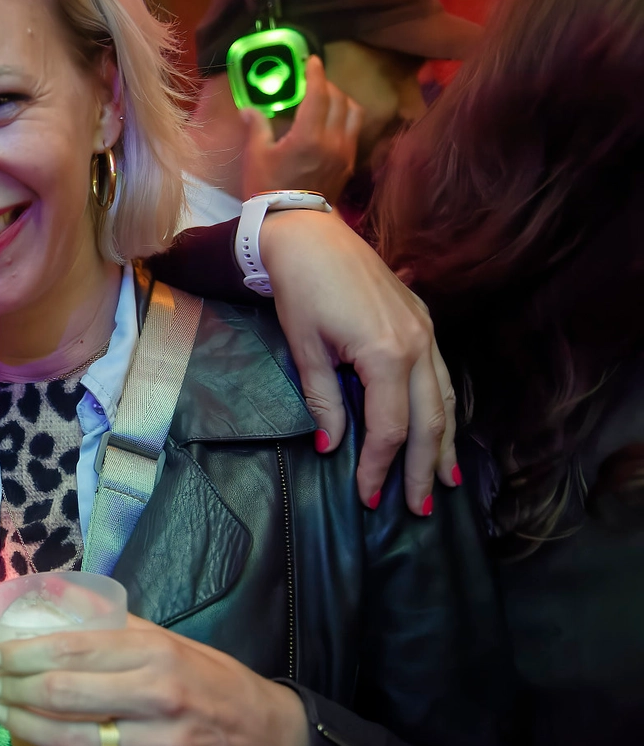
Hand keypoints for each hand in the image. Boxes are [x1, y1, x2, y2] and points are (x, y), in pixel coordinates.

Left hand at [0, 618, 310, 745]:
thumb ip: (115, 624)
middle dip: (14, 688)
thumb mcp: (169, 639)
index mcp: (154, 653)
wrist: (270, 735)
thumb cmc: (211, 681)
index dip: (22, 654)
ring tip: (0, 715)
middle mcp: (156, 697)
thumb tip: (56, 601)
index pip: (71, 650)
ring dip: (25, 727)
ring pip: (75, 740)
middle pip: (63, 693)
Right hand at [240, 56, 362, 201]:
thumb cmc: (268, 189)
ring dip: (342, 100)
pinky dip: (345, 118)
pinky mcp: (349, 164)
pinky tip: (331, 123)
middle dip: (327, 85)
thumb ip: (257, 127)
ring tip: (328, 99)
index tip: (312, 60)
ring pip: (354, 113)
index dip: (315, 73)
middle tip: (313, 81)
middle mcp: (333, 140)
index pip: (318, 93)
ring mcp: (345, 153)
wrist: (292, 222)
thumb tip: (249, 109)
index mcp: (309, 135)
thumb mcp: (256, 156)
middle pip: (339, 99)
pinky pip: (354, 131)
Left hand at [258, 208, 458, 513]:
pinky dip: (444, 409)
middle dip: (425, 468)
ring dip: (445, 444)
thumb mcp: (305, 348)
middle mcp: (418, 345)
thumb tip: (333, 445)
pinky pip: (442, 376)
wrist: (311, 237)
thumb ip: (323, 400)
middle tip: (419, 509)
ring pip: (445, 399)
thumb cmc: (300, 290)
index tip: (367, 496)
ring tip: (445, 482)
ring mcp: (427, 331)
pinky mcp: (424, 321)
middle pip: (429, 421)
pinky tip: (442, 429)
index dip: (380, 466)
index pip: (390, 428)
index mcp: (386, 354)